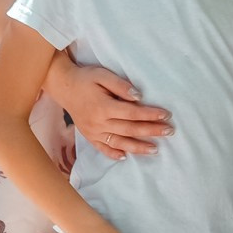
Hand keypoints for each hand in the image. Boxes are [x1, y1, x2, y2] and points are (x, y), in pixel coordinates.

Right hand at [48, 55, 171, 158]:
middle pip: (130, 129)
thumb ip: (121, 85)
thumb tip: (138, 97)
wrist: (63, 86)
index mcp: (103, 106)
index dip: (150, 114)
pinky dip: (113, 154)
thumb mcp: (103, 75)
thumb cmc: (85, 78)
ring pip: (119, 142)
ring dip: (138, 147)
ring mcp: (93, 132)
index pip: (132, 113)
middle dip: (151, 131)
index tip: (166, 115)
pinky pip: (102, 148)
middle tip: (170, 131)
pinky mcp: (89, 136)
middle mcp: (99, 122)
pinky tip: (125, 157)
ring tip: (155, 149)